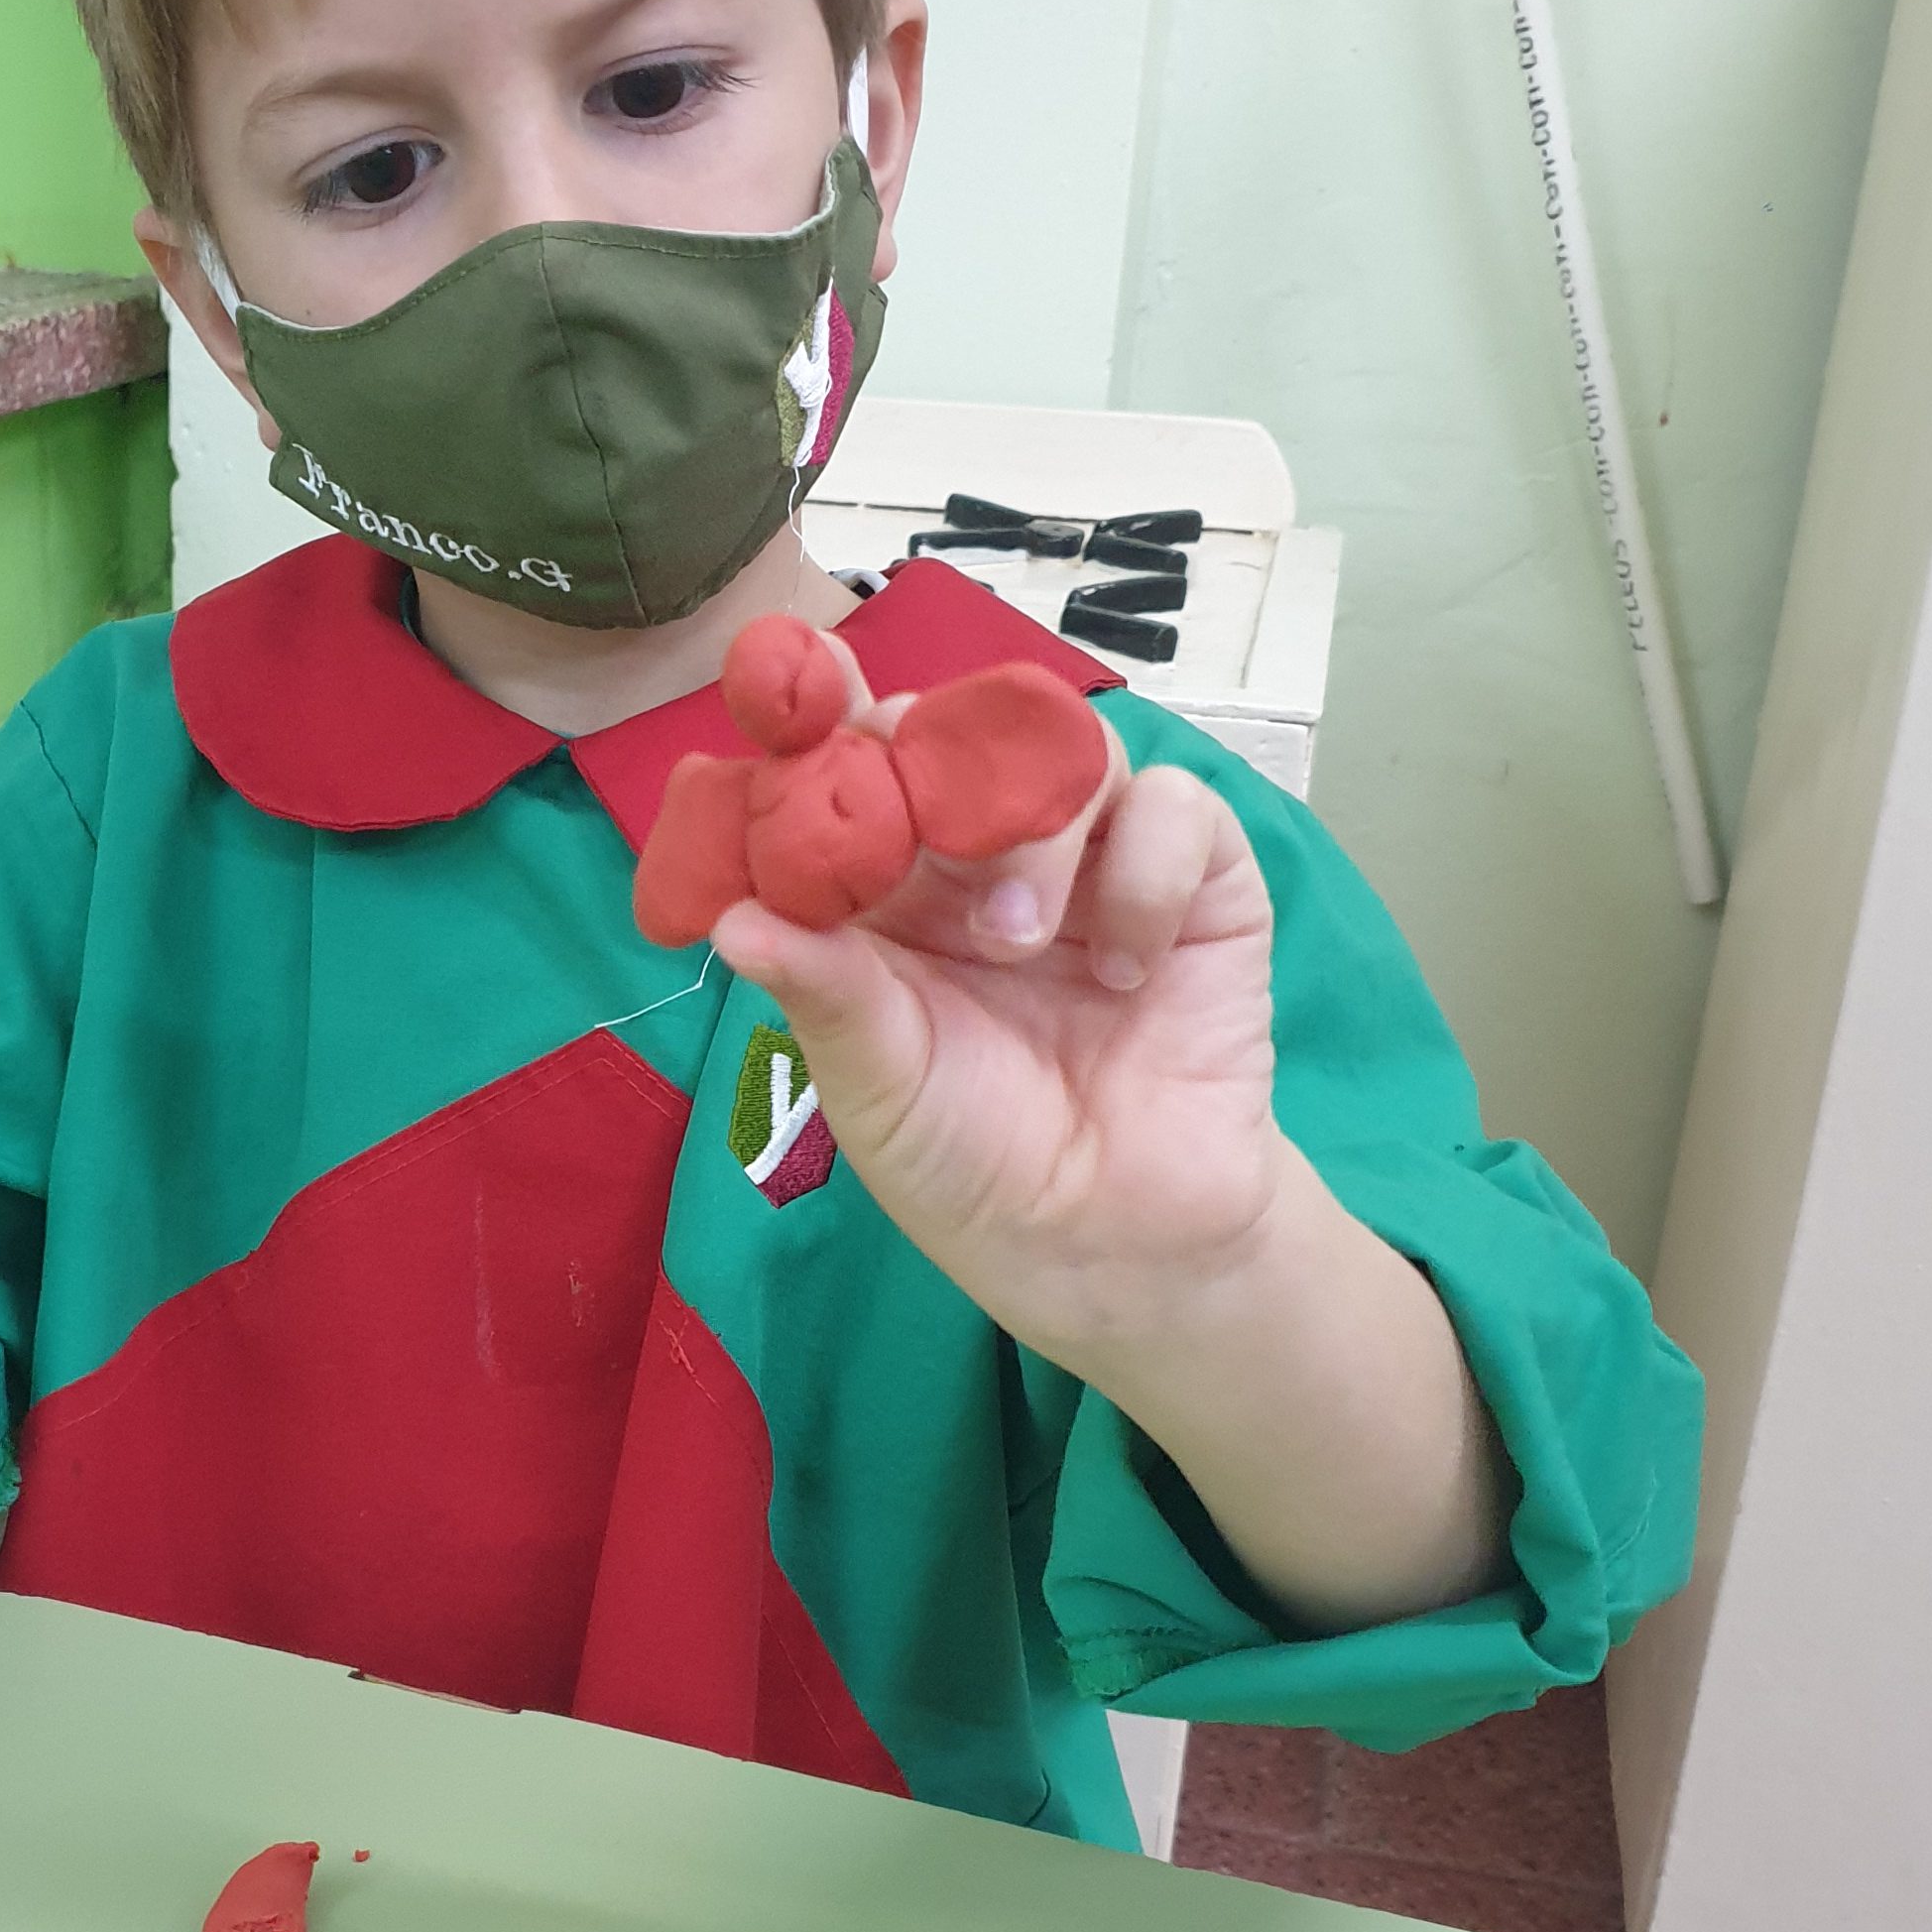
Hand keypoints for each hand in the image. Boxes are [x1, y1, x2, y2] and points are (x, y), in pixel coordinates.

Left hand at [711, 660, 1286, 1367]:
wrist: (1113, 1247)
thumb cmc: (972, 1166)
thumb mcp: (878, 1088)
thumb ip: (823, 995)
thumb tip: (732, 920)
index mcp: (886, 891)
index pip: (849, 771)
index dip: (820, 718)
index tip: (793, 685)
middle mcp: (981, 857)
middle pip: (961, 728)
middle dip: (933, 744)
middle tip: (913, 792)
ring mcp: (1094, 862)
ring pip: (1066, 750)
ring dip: (1032, 825)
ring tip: (1015, 937)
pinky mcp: (1198, 885)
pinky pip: (1179, 809)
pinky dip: (1145, 871)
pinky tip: (1124, 973)